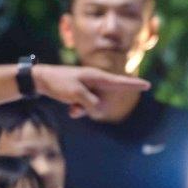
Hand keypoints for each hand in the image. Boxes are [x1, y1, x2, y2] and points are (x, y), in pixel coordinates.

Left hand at [30, 65, 150, 119]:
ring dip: (84, 110)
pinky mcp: (81, 94)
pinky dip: (79, 110)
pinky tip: (70, 108)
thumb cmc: (58, 82)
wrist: (40, 80)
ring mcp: (89, 88)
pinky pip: (86, 107)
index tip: (148, 85)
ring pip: (95, 106)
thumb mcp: (75, 94)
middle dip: (94, 107)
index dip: (134, 84)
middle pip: (105, 100)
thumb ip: (91, 103)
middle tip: (78, 105)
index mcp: (97, 77)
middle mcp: (96, 82)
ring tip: (72, 107)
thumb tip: (99, 111)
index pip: (120, 82)